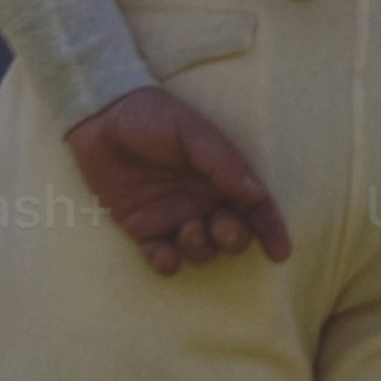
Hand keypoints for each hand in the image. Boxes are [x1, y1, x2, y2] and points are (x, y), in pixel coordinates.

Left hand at [64, 84, 290, 274]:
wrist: (100, 118)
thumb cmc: (152, 117)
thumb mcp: (192, 132)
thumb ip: (223, 163)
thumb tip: (257, 195)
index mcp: (221, 176)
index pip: (255, 207)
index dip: (271, 230)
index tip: (280, 252)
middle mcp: (202, 201)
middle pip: (232, 235)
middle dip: (234, 239)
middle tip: (219, 227)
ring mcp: (173, 217)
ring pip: (201, 251)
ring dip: (201, 249)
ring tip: (187, 230)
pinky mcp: (142, 230)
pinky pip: (162, 259)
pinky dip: (167, 263)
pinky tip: (162, 252)